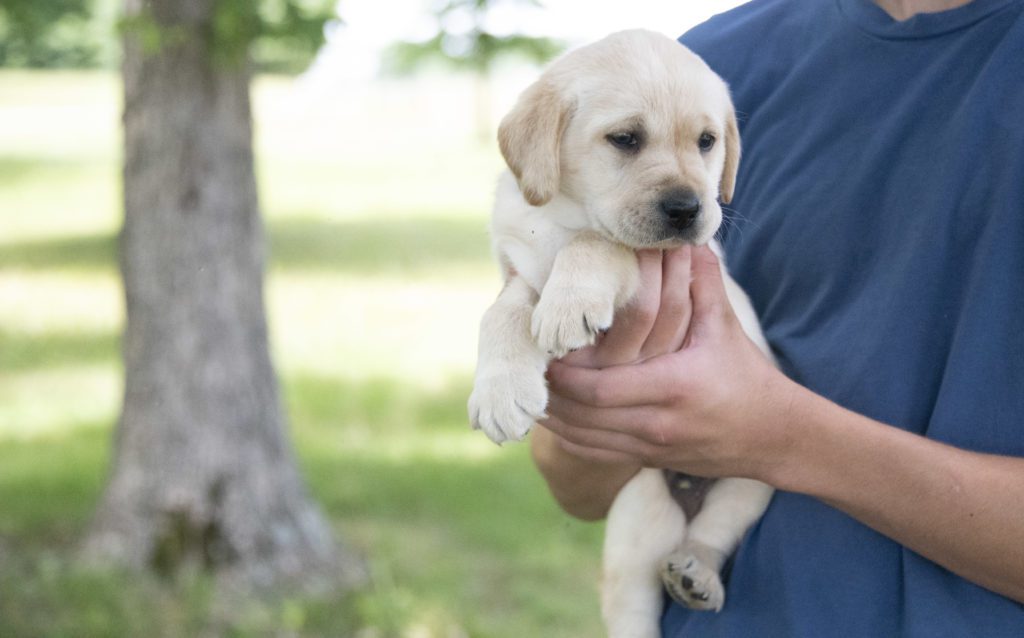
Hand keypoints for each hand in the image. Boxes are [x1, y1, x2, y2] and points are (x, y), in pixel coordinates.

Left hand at [543, 246, 793, 479]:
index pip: (600, 387)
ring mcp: (650, 447)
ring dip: (552, 415)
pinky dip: (566, 435)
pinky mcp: (646, 459)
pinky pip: (594, 452)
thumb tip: (686, 239)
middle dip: (550, 393)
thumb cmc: (746, 375)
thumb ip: (703, 283)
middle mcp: (657, 423)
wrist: (773, 436)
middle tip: (527, 366)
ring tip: (530, 388)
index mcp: (673, 388)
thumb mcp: (724, 327)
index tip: (543, 349)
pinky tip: (551, 415)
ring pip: (583, 439)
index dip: (564, 373)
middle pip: (583, 415)